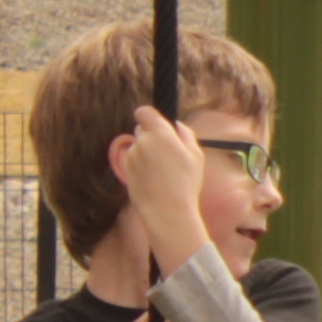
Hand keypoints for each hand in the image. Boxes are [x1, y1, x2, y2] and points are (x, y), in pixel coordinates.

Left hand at [116, 108, 209, 269]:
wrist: (167, 210)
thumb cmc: (186, 183)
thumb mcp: (196, 156)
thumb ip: (186, 135)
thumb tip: (177, 125)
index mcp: (160, 134)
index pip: (144, 112)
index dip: (149, 116)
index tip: (156, 123)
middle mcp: (142, 141)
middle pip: (142, 129)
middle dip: (152, 136)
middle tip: (167, 153)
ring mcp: (131, 155)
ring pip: (138, 146)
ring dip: (146, 152)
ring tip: (162, 170)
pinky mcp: (125, 168)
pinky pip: (133, 160)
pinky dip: (141, 165)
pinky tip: (153, 178)